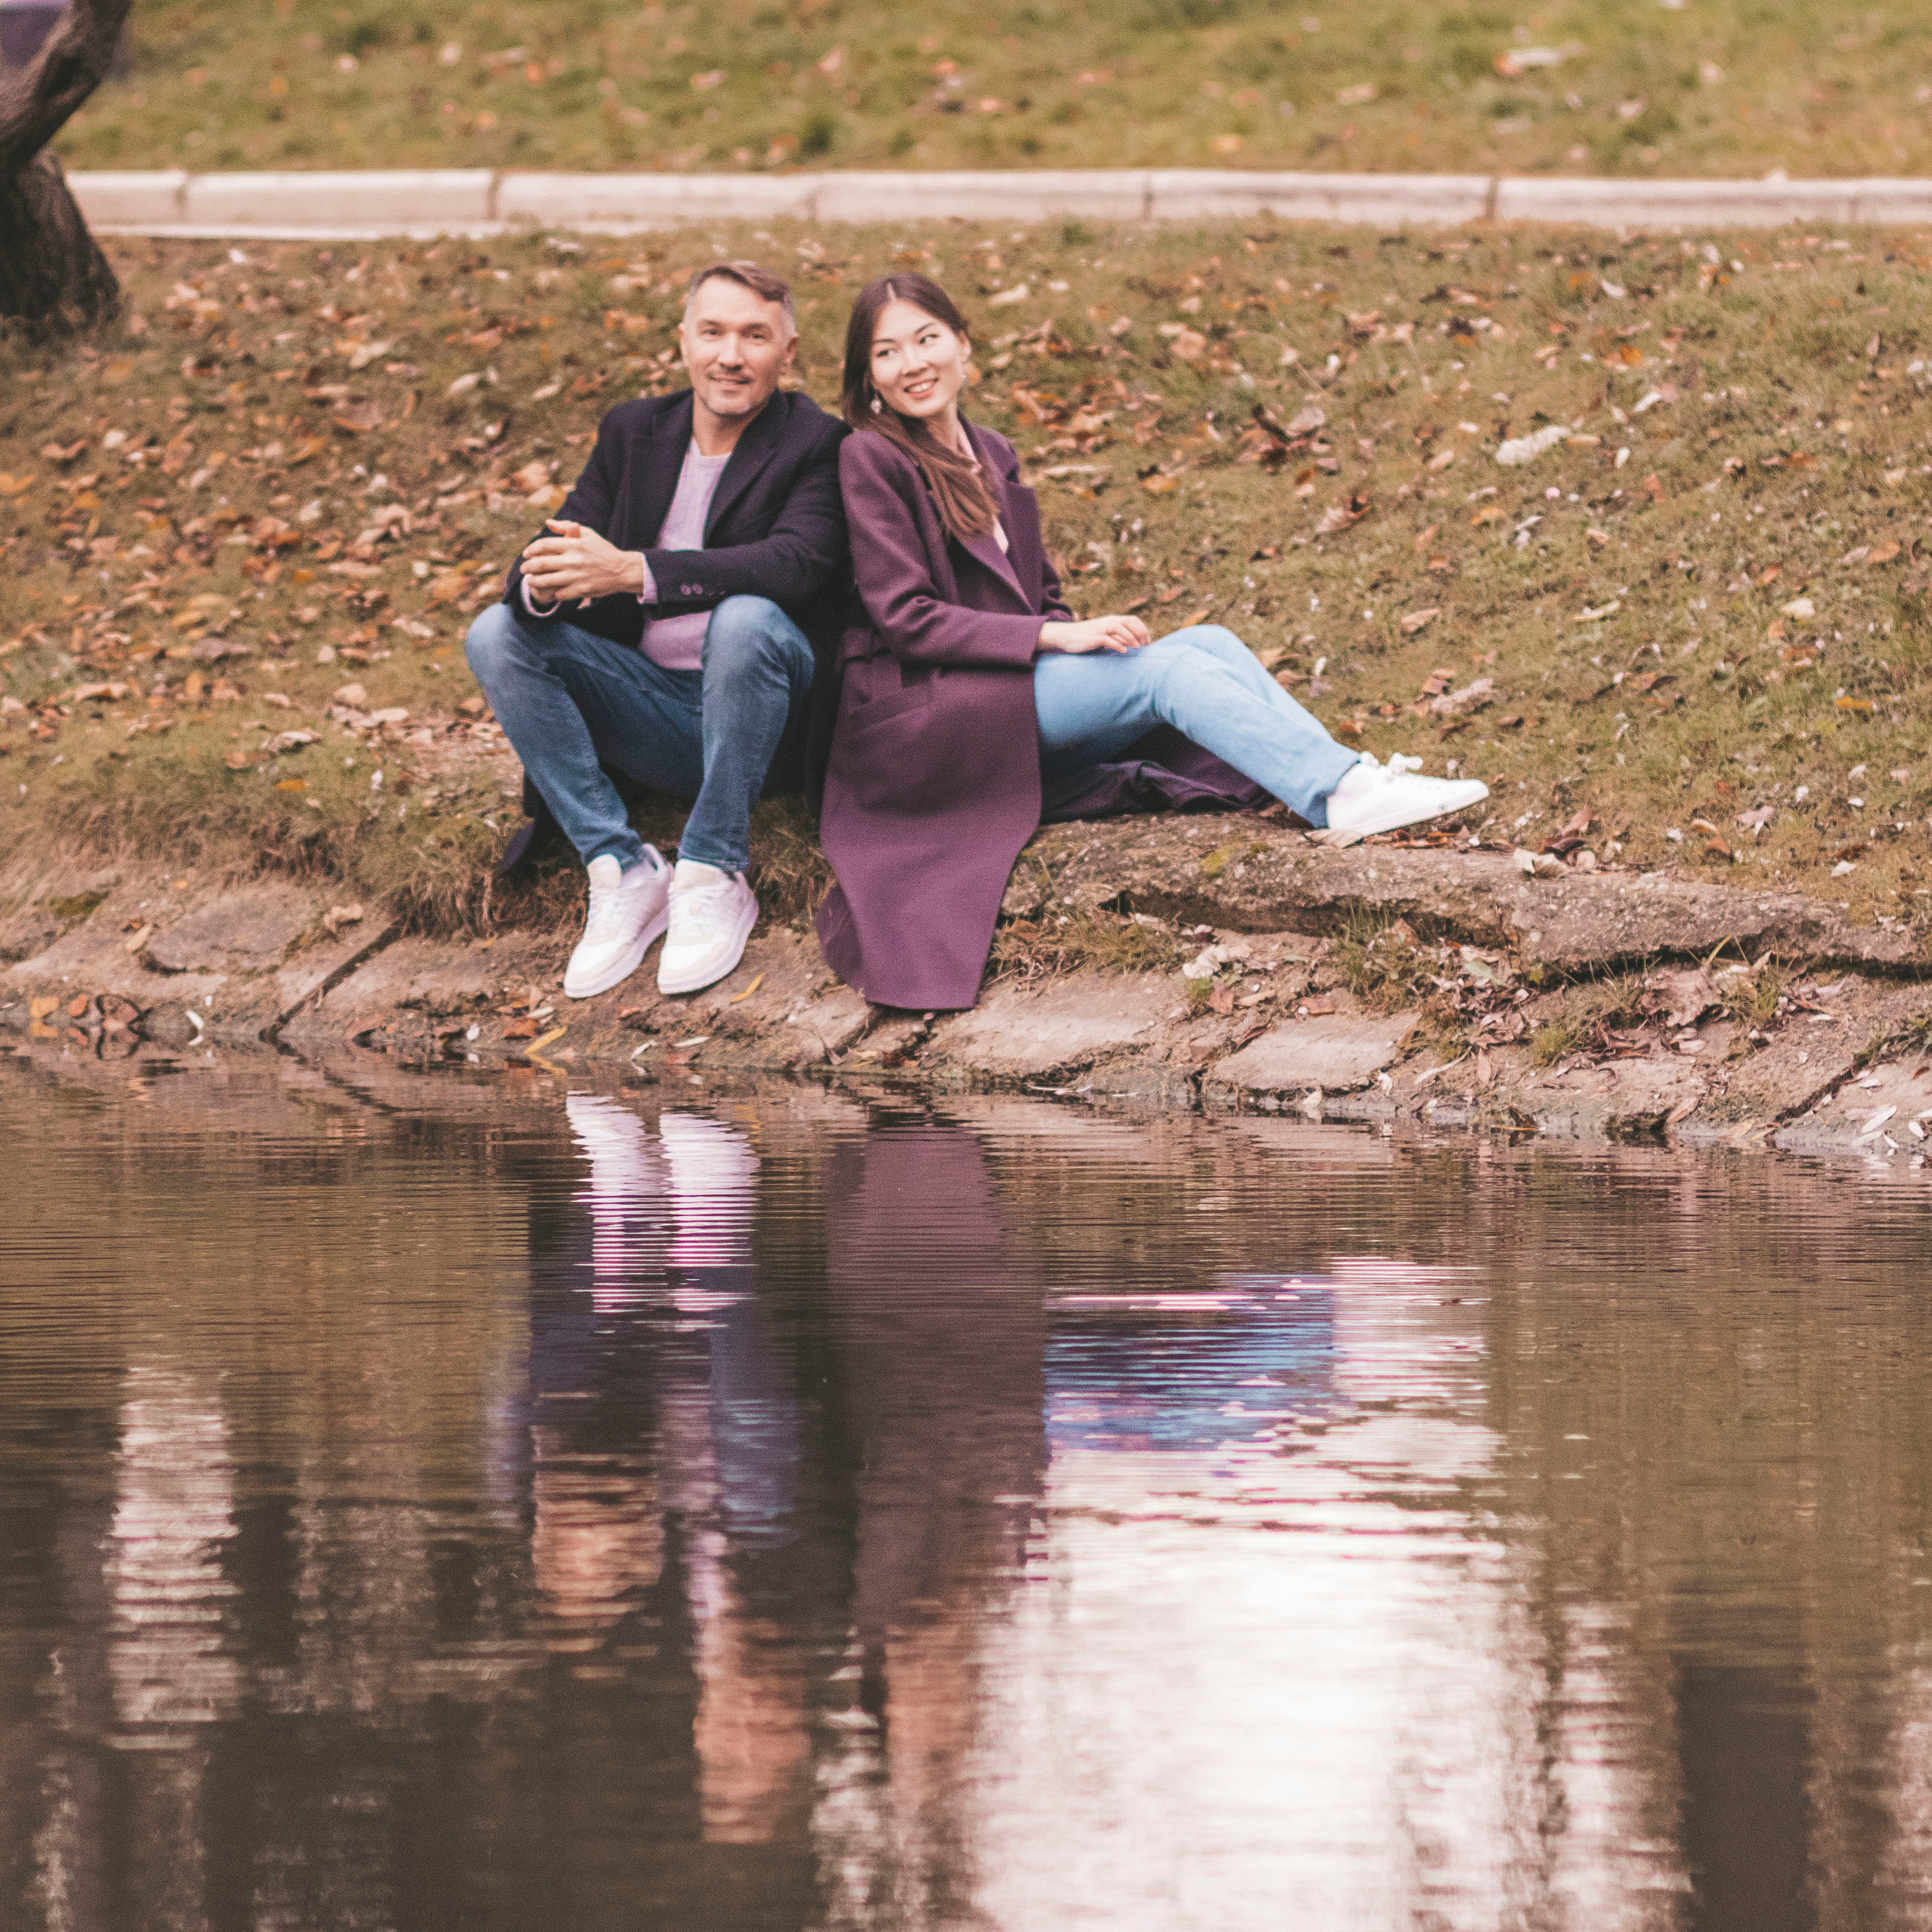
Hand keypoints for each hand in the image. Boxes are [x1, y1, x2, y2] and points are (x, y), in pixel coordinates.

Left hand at [519, 520, 644, 603]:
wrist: (622, 570)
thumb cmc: (603, 550)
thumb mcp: (588, 534)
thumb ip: (567, 527)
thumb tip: (547, 522)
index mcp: (574, 544)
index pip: (544, 545)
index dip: (531, 549)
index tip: (526, 553)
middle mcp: (573, 560)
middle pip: (541, 563)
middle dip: (528, 567)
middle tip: (523, 569)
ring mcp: (577, 576)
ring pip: (547, 580)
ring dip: (535, 581)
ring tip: (530, 581)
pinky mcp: (581, 590)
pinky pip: (560, 593)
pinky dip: (553, 592)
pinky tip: (551, 590)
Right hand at [1037, 614, 1152, 654]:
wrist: (1065, 636)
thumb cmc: (1086, 637)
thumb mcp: (1103, 634)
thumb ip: (1115, 637)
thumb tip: (1129, 644)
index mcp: (1111, 620)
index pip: (1132, 620)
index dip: (1142, 629)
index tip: (1148, 641)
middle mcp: (1107, 622)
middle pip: (1128, 622)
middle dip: (1140, 632)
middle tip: (1145, 644)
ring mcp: (1100, 629)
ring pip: (1119, 628)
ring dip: (1130, 637)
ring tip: (1137, 647)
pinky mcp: (1093, 638)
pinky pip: (1108, 639)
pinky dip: (1117, 645)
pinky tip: (1124, 651)